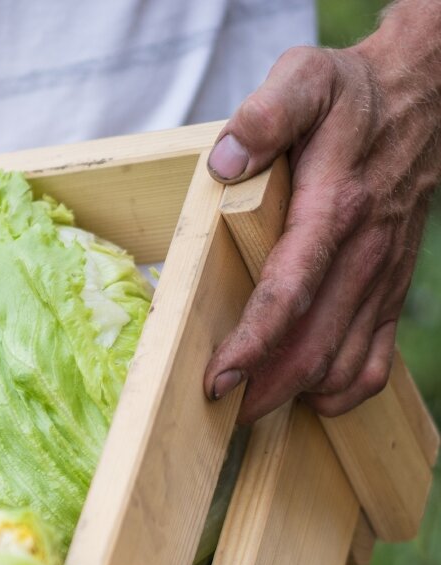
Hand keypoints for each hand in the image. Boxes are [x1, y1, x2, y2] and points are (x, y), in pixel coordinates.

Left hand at [203, 19, 440, 422]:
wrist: (422, 96)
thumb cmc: (350, 95)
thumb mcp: (305, 80)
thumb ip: (265, 115)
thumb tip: (226, 160)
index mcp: (337, 207)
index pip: (290, 292)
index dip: (253, 343)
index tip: (216, 379)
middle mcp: (364, 252)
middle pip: (315, 344)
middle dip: (266, 388)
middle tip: (219, 412)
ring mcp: (381, 275)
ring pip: (344, 362)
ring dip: (298, 394)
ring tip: (249, 410)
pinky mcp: (389, 288)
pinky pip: (375, 359)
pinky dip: (343, 390)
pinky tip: (308, 397)